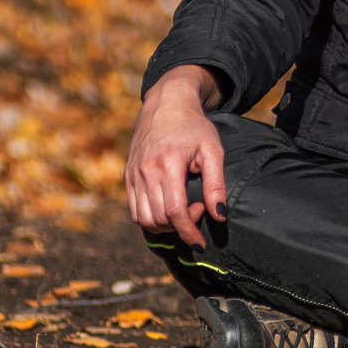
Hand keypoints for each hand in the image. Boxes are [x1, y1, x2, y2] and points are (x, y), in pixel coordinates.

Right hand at [125, 65, 226, 245]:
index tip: (201, 242)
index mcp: (167, 163)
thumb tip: (219, 216)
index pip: (174, 211)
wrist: (167, 104)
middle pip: (159, 218)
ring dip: (164, 226)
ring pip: (143, 219)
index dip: (188, 232)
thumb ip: (216, 185)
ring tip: (183, 209)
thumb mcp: (213, 151)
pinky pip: (134, 210)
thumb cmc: (194, 127)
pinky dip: (151, 218)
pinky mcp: (128, 176)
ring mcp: (133, 174)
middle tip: (199, 209)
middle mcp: (145, 170)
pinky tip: (168, 207)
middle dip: (181, 226)